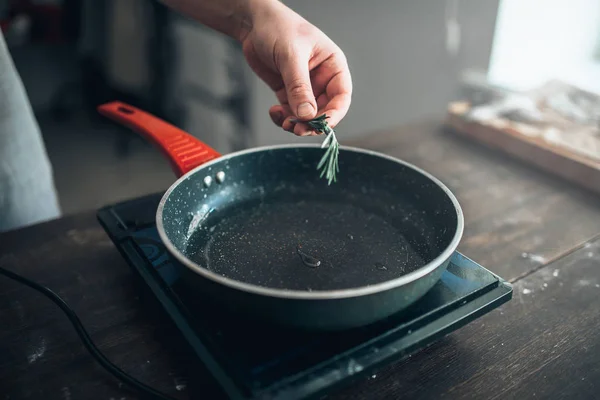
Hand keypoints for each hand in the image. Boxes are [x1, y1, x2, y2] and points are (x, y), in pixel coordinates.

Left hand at [241, 1, 351, 135]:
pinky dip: (284, 117)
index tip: (321, 125)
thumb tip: (307, 114)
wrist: (253, 23)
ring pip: (307, 115)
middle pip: (324, 110)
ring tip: (284, 121)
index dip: (334, 114)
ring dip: (296, 123)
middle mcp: (322, 79)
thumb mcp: (291, 56)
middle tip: (297, 129)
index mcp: (333, 66)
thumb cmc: (278, 28)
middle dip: (311, 123)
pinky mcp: (288, 91)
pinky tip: (275, 112)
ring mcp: (305, 87)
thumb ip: (299, 87)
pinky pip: (291, 112)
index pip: (341, 97)